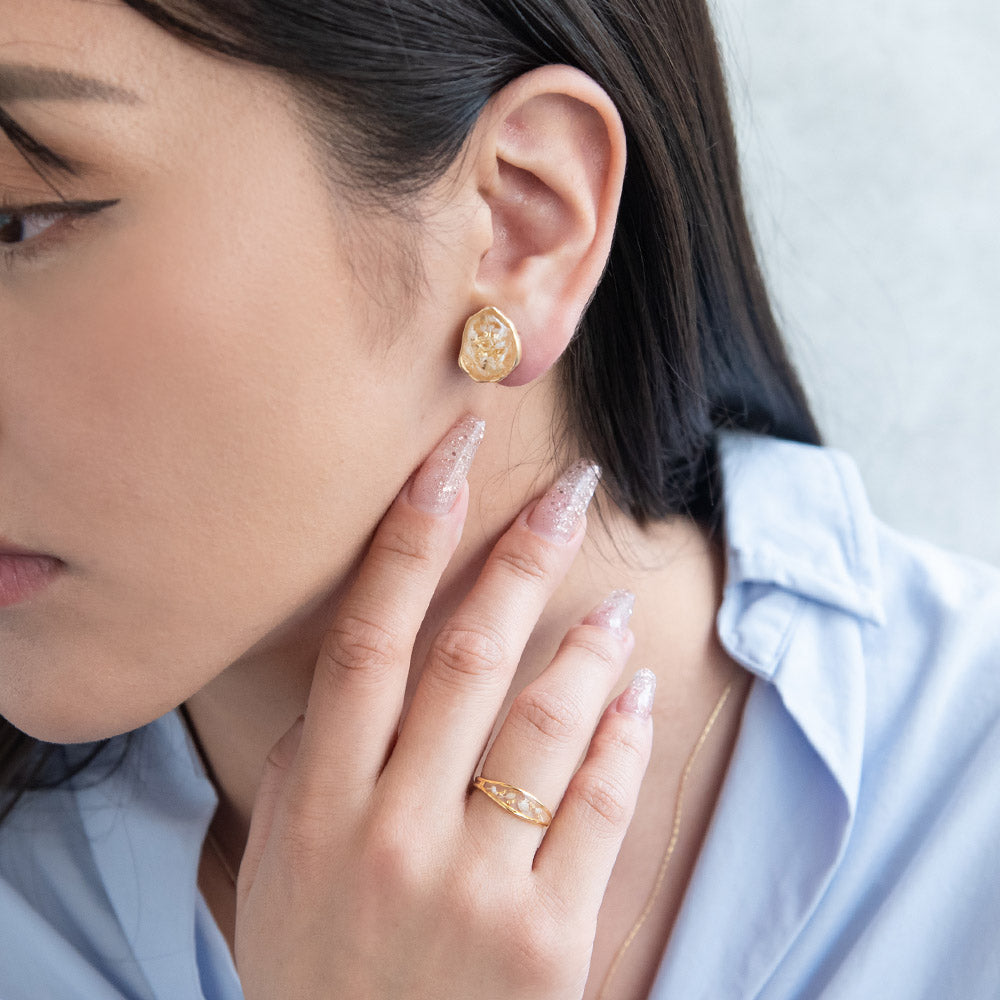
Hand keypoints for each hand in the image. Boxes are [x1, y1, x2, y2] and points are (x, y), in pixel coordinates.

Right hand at [234, 415, 654, 999]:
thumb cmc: (319, 967)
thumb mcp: (280, 861)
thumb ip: (310, 758)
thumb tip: (362, 664)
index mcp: (318, 803)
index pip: (368, 638)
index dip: (410, 537)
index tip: (451, 462)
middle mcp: (392, 832)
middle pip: (467, 658)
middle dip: (522, 557)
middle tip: (572, 493)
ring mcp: (474, 886)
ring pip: (545, 724)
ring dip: (588, 645)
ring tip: (612, 600)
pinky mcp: (546, 939)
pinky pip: (596, 808)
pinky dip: (621, 736)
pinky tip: (636, 690)